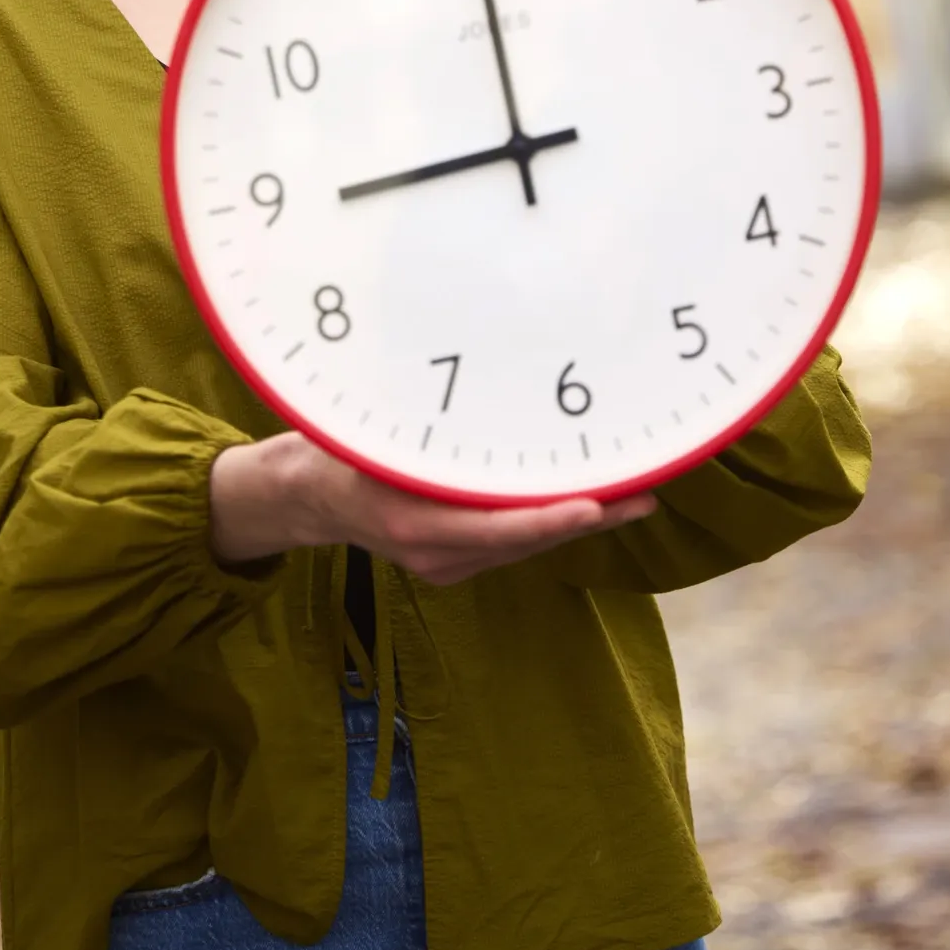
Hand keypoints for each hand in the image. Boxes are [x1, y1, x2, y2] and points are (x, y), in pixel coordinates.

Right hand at [209, 431, 656, 586]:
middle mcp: (435, 554)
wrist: (305, 497)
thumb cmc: (336, 449)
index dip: (548, 516)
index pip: (495, 525)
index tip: (594, 504)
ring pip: (524, 545)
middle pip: (525, 541)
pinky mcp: (453, 562)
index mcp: (411, 522)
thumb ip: (416, 425)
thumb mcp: (368, 429)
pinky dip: (548, 522)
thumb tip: (465, 384)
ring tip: (632, 495)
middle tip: (644, 493)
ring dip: (577, 522)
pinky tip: (585, 500)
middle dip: (587, 518)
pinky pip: (511, 544)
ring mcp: (445, 565)